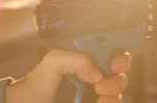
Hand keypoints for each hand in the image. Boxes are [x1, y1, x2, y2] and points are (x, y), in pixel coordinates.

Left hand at [5, 49, 131, 102]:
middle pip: (121, 78)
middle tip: (101, 85)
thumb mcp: (53, 61)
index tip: (116, 63)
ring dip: (115, 95)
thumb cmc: (35, 85)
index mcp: (87, 65)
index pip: (113, 57)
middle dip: (119, 79)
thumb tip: (99, 74)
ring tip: (100, 97)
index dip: (121, 58)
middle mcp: (94, 82)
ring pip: (119, 96)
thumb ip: (76, 58)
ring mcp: (93, 99)